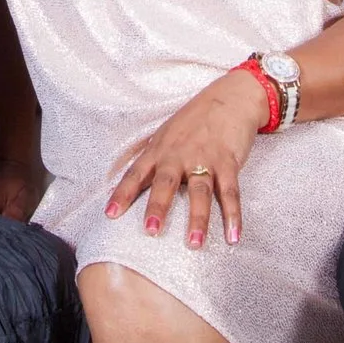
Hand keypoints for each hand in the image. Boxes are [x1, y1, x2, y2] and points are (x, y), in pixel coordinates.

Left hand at [104, 72, 261, 248]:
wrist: (229, 98)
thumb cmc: (193, 120)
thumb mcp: (165, 135)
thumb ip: (149, 157)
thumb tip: (123, 178)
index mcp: (159, 150)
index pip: (136, 173)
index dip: (123, 193)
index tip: (110, 214)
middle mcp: (179, 155)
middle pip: (166, 183)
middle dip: (157, 206)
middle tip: (150, 231)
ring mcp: (205, 158)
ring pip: (199, 191)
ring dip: (197, 219)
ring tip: (193, 244)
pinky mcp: (228, 162)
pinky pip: (231, 192)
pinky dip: (233, 216)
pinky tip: (233, 237)